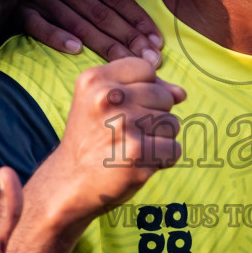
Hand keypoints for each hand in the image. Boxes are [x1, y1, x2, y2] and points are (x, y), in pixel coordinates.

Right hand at [21, 0, 163, 63]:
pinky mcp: (21, 8)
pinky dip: (57, 38)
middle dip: (127, 38)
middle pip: (98, 12)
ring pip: (76, 24)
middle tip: (151, 59)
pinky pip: (39, 26)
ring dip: (103, 45)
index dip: (137, 18)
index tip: (157, 40)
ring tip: (127, 61)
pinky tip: (77, 51)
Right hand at [30, 57, 184, 229]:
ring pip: (172, 123)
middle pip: (164, 97)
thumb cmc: (93, 139)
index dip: (145, 90)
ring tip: (129, 147)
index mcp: (95, 79)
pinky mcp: (138, 152)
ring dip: (158, 139)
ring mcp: (123, 125)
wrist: (70, 182)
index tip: (122, 109)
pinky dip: (162, 160)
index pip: (147, 69)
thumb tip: (181, 93)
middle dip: (154, 116)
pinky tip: (137, 163)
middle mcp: (107, 98)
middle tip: (123, 134)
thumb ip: (144, 88)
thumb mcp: (104, 102)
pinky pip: (174, 149)